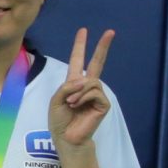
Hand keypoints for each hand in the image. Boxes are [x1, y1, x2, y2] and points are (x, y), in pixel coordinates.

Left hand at [49, 28, 113, 149]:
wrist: (67, 137)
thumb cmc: (59, 120)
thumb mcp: (56, 99)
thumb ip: (67, 86)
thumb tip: (84, 80)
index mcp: (73, 83)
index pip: (78, 61)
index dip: (80, 46)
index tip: (84, 31)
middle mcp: (87, 86)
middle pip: (97, 62)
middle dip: (103, 47)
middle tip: (111, 32)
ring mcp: (97, 94)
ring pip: (90, 81)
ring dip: (77, 92)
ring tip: (70, 103)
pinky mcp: (103, 103)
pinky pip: (94, 92)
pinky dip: (82, 97)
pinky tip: (77, 106)